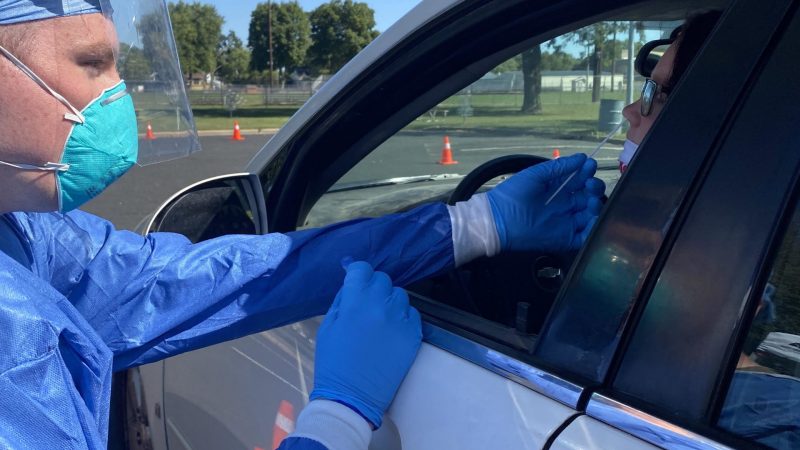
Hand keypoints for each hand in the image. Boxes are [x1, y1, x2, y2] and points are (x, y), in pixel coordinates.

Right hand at [310, 261, 421, 427]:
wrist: (352, 397)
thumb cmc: (333, 363)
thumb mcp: (328, 327)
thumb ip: (342, 301)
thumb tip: (352, 283)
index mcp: (355, 303)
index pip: (362, 269)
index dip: (357, 272)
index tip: (356, 279)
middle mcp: (380, 306)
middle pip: (382, 279)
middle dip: (373, 287)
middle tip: (366, 303)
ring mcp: (400, 320)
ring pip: (400, 294)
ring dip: (389, 301)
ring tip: (380, 318)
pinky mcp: (413, 335)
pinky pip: (412, 313)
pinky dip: (403, 317)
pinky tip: (392, 330)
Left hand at [486, 153, 604, 252]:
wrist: (498, 219)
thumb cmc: (513, 194)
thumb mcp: (536, 175)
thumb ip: (559, 167)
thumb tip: (581, 157)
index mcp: (557, 189)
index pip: (579, 180)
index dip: (587, 172)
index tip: (590, 164)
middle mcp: (564, 205)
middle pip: (588, 196)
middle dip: (594, 187)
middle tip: (590, 184)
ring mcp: (566, 222)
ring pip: (590, 214)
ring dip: (595, 205)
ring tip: (590, 199)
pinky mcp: (565, 239)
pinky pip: (585, 235)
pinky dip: (593, 228)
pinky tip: (592, 217)